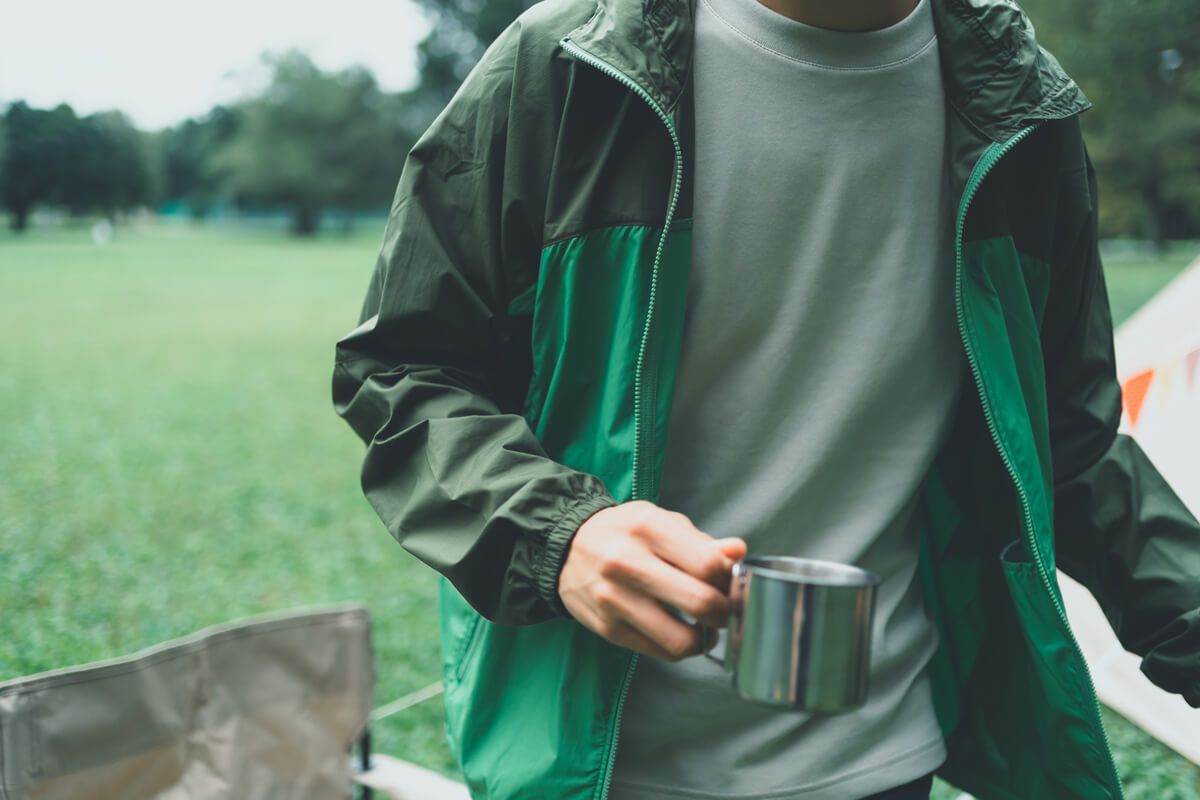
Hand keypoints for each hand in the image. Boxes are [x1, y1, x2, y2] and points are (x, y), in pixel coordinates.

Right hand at [558, 500, 746, 660]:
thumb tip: (738, 553)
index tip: (731, 584)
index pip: (708, 564)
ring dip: (703, 639)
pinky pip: (658, 651)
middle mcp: (627, 562)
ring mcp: (613, 598)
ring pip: (680, 639)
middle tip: (724, 611)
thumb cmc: (623, 532)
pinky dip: (678, 648)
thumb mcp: (661, 521)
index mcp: (647, 527)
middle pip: (700, 603)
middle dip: (725, 614)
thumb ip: (702, 541)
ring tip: (704, 628)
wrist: (564, 546)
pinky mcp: (606, 627)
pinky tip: (679, 632)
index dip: (730, 580)